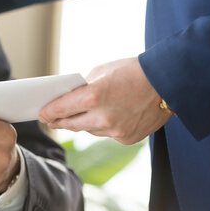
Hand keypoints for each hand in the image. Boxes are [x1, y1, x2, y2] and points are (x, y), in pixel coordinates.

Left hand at [39, 57, 172, 144]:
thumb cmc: (132, 71)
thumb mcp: (101, 71)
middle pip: (71, 124)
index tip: (41, 115)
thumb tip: (69, 99)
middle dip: (60, 121)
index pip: (61, 109)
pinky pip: (107, 134)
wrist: (168, 82)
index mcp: (93, 96)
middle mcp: (102, 117)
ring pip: (90, 130)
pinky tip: (108, 117)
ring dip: (84, 123)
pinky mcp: (126, 139)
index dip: (49, 112)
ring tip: (78, 117)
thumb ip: (83, 87)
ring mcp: (115, 131)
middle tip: (52, 120)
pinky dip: (105, 126)